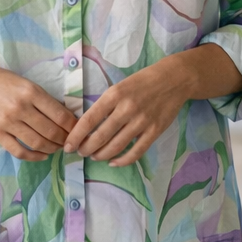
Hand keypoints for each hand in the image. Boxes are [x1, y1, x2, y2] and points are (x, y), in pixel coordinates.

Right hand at [0, 60, 76, 161]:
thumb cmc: (2, 81)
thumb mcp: (26, 83)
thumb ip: (44, 99)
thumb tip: (66, 117)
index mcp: (31, 92)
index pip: (60, 115)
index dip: (72, 126)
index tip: (77, 130)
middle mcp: (20, 108)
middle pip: (51, 131)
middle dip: (64, 139)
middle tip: (69, 142)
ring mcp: (7, 122)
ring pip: (37, 143)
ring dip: (52, 148)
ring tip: (57, 148)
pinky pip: (19, 151)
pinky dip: (34, 156)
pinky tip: (42, 155)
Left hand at [63, 61, 190, 166]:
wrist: (173, 79)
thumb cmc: (142, 82)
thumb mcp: (119, 86)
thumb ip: (106, 104)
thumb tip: (87, 125)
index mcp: (114, 95)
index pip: (89, 120)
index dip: (76, 136)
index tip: (68, 146)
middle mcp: (127, 108)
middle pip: (101, 136)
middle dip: (86, 148)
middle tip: (80, 153)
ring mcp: (142, 121)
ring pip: (116, 146)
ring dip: (101, 155)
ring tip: (94, 156)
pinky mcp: (155, 131)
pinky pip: (136, 152)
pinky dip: (122, 160)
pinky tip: (113, 162)